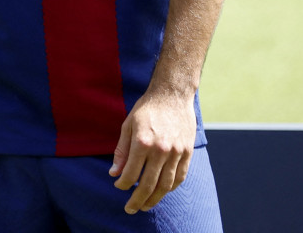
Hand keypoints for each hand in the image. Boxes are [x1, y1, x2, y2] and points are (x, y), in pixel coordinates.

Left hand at [109, 89, 196, 213]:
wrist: (173, 94)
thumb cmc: (147, 108)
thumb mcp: (128, 125)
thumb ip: (121, 151)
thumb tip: (114, 174)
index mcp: (142, 142)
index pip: (131, 174)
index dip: (123, 184)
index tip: (119, 187)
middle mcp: (160, 150)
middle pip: (148, 184)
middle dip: (137, 200)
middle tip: (130, 209)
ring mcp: (176, 152)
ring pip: (165, 185)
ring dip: (155, 198)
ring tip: (146, 205)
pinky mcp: (187, 152)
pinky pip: (180, 177)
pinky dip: (171, 188)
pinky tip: (162, 192)